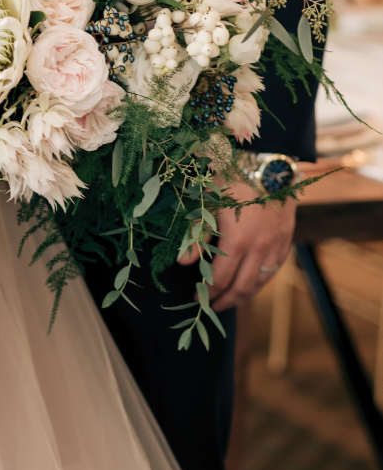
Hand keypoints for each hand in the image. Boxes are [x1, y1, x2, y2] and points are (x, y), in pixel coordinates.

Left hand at [178, 181, 295, 312]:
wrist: (270, 162)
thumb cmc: (234, 178)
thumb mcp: (209, 203)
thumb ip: (197, 234)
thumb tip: (183, 262)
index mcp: (238, 241)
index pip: (221, 279)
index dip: (207, 292)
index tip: (196, 297)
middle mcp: (260, 249)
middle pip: (242, 288)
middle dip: (225, 302)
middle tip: (211, 307)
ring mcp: (276, 245)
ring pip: (260, 282)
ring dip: (244, 295)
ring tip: (230, 300)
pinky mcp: (286, 239)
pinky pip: (274, 269)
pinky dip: (261, 281)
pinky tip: (251, 282)